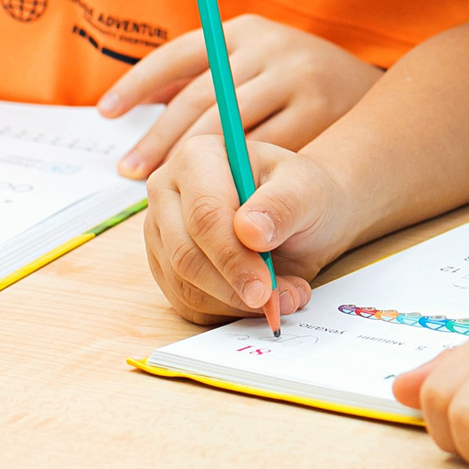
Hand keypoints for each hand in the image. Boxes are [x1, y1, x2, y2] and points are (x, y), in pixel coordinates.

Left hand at [103, 13, 382, 179]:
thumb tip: (140, 97)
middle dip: (160, 138)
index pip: (180, 53)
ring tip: (163, 191)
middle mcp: (269, 47)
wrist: (367, 89)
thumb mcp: (251, 61)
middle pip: (200, 97)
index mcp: (242, 31)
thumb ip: (206, 77)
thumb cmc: (291, 84)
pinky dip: (236, 176)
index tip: (105, 113)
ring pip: (229, 128)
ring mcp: (297, 78)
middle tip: (130, 171)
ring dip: (193, 165)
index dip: (139, 83)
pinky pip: (265, 149)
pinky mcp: (320, 112)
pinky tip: (216, 195)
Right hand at [141, 135, 354, 323]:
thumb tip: (249, 231)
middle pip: (185, 254)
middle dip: (233, 286)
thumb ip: (282, 206)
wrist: (303, 214)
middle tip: (274, 301)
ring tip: (282, 296)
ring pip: (183, 284)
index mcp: (199, 157)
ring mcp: (161, 231)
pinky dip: (226, 311)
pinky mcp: (165, 266)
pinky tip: (258, 300)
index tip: (265, 286)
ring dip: (234, 303)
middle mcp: (168, 191)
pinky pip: (186, 303)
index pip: (204, 215)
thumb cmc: (303, 194)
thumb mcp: (307, 191)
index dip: (233, 257)